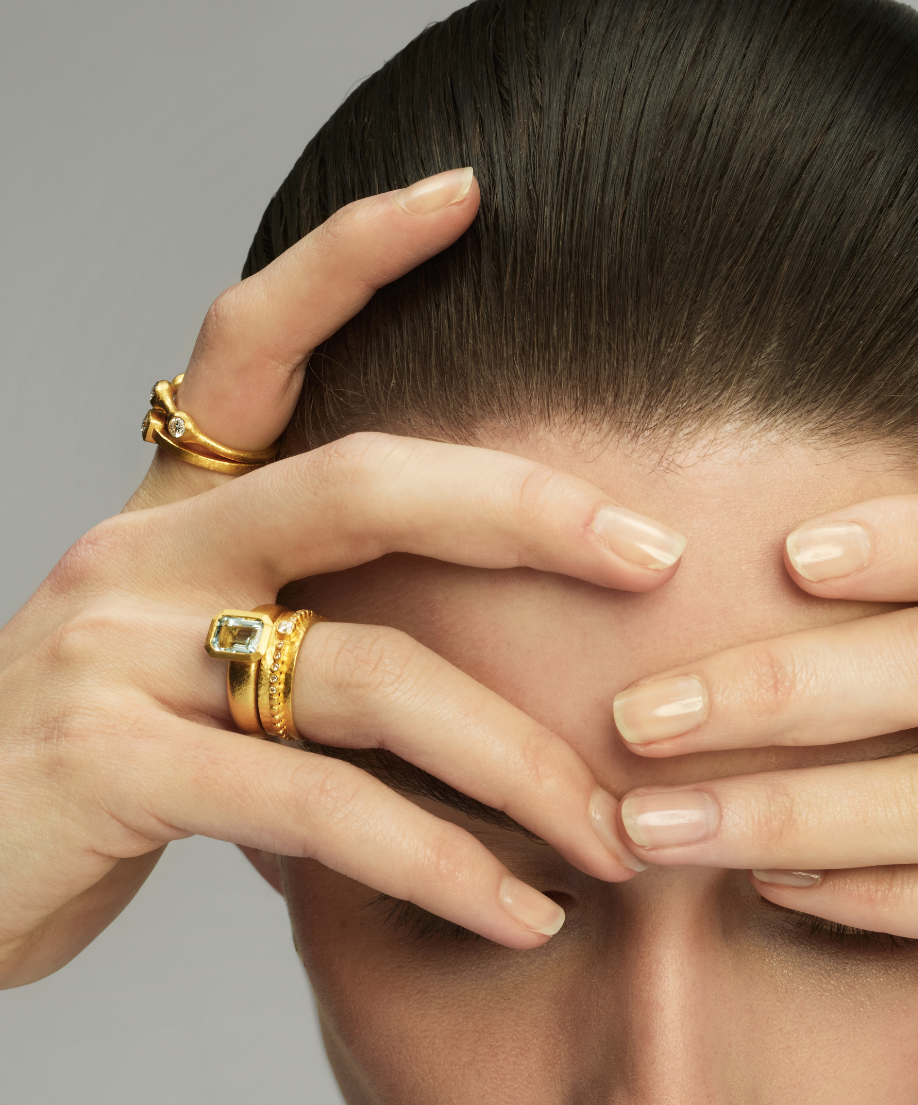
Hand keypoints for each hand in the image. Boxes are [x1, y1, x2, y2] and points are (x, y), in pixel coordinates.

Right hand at [0, 169, 682, 988]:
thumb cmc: (75, 785)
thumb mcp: (178, 684)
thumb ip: (291, 650)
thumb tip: (466, 693)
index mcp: (167, 521)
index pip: (251, 344)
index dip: (349, 257)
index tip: (464, 193)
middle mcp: (140, 555)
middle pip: (361, 484)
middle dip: (525, 513)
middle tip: (656, 557)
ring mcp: (120, 651)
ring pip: (373, 672)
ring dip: (519, 763)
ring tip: (616, 834)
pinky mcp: (115, 762)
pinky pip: (322, 805)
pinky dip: (441, 863)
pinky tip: (520, 911)